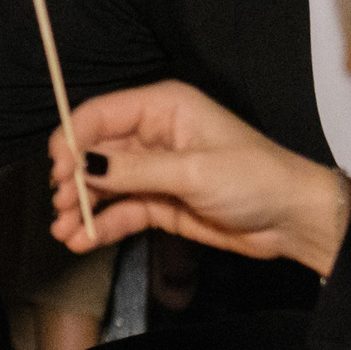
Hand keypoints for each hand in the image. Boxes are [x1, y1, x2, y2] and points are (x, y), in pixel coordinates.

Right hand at [48, 80, 350, 274]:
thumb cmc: (254, 180)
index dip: (74, 140)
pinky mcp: (158, 202)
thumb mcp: (193, 172)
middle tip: (61, 206)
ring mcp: (153, 171)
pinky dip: (99, 225)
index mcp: (163, 108)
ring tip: (65, 231)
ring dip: (81, 207)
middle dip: (73, 179)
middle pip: (96, 152)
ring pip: (103, 185)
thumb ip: (134, 170)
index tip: (58, 171)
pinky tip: (81, 241)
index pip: (101, 115)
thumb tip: (83, 164)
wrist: (292, 221)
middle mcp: (153, 134)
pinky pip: (119, 211)